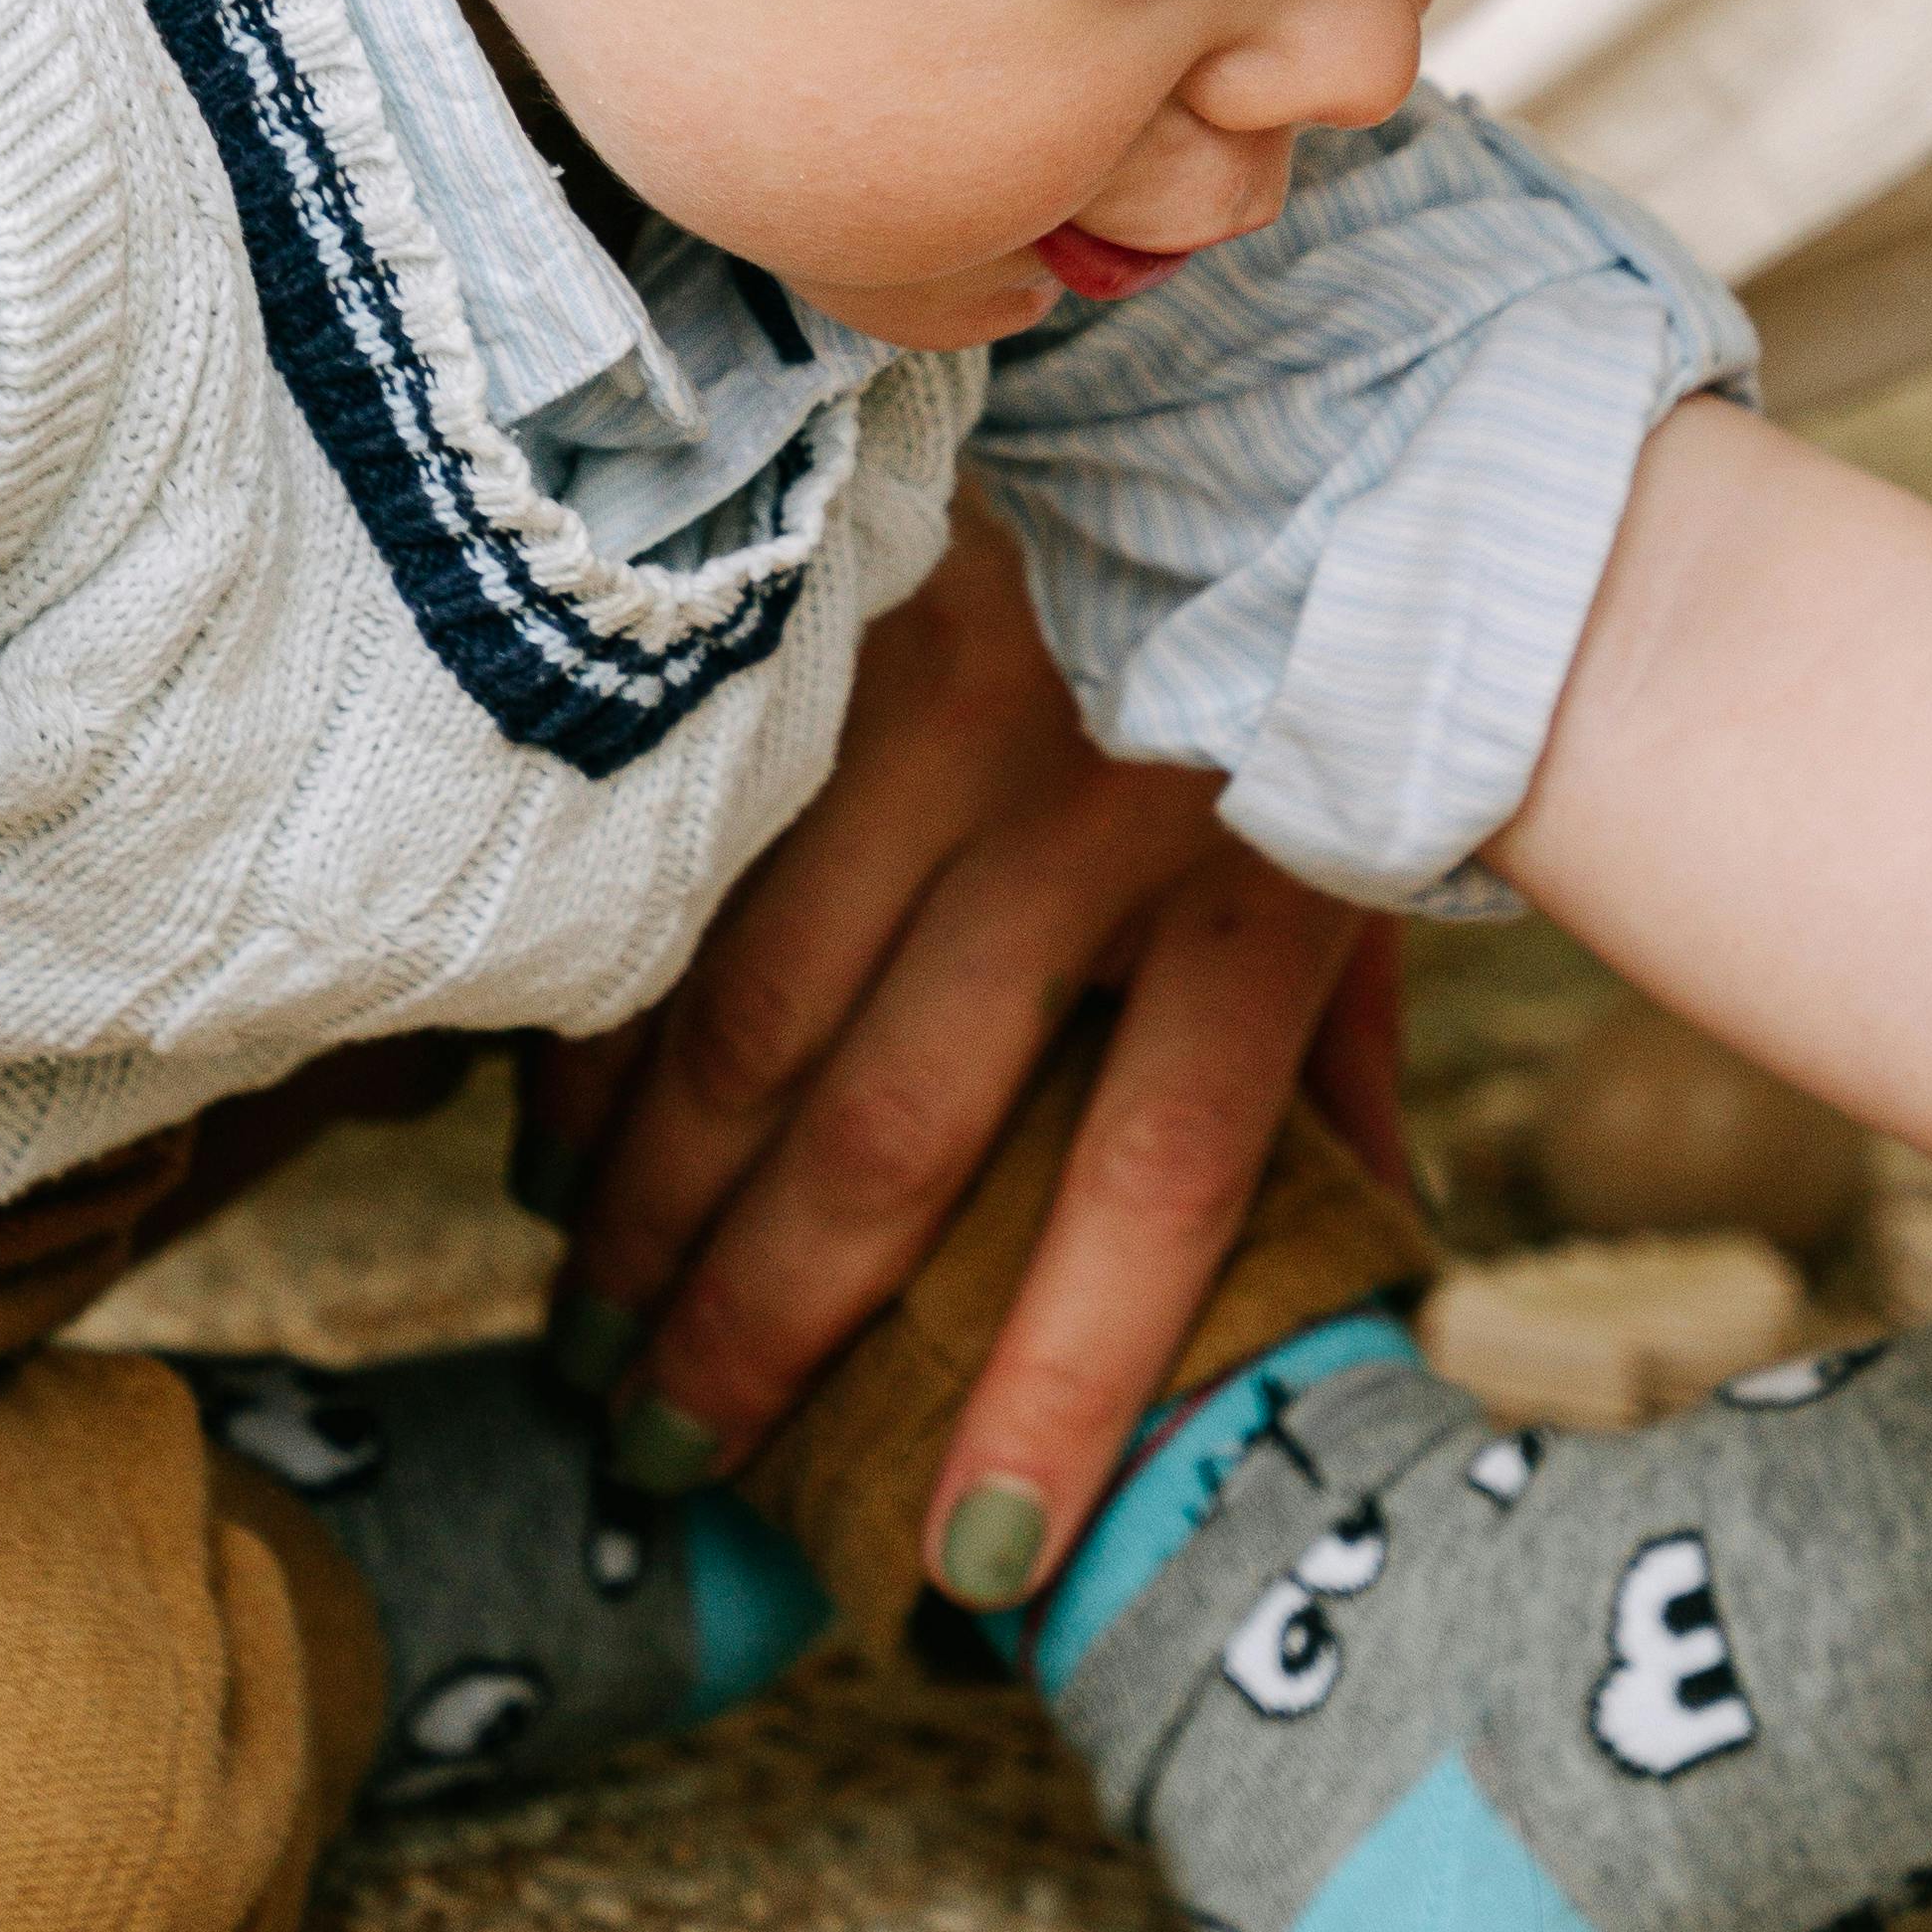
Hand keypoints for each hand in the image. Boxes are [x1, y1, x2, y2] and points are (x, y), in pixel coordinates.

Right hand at [540, 497, 1393, 1591]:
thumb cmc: (1329, 660)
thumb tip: (1369, 1301)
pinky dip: (606, 1017)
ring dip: (647, 1194)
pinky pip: (684, 862)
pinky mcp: (840, 627)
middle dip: (760, 1320)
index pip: (1158, 1188)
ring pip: (747, 1005)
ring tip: (588, 1320)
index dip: (1060, 1384)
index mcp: (1256, 894)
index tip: (979, 1560)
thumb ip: (1349, 1076)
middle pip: (898, 1125)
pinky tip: (559, 1132)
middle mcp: (1093, 813)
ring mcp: (948, 710)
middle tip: (667, 1446)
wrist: (1275, 371)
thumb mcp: (1372, 865)